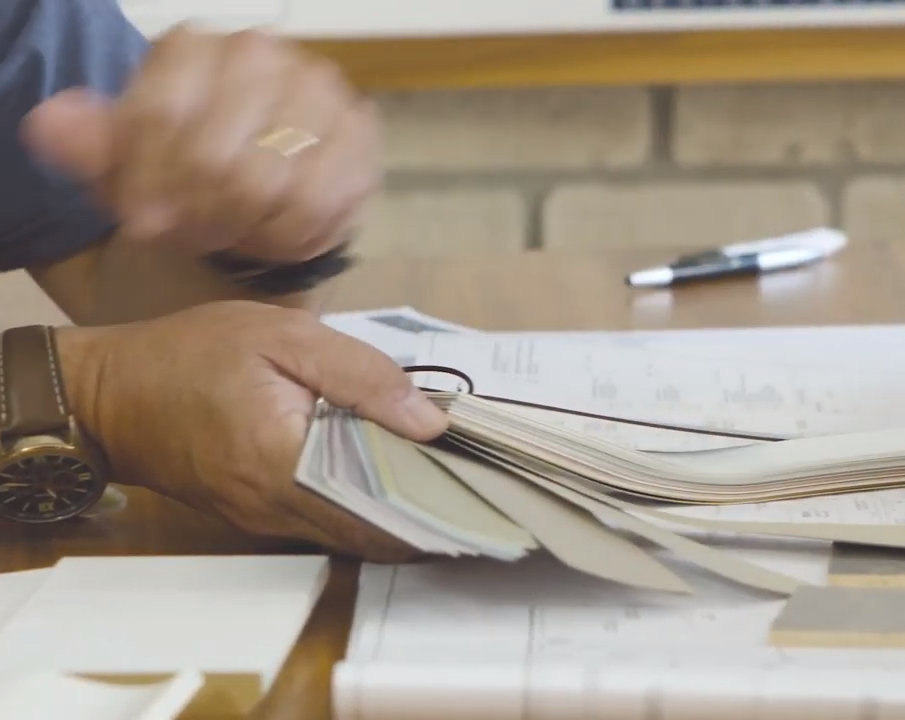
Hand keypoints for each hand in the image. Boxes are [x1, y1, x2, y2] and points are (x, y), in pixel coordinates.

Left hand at [22, 24, 378, 262]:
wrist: (257, 178)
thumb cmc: (182, 171)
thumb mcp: (121, 161)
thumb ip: (87, 144)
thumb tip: (52, 124)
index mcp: (191, 46)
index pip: (161, 119)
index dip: (148, 185)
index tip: (142, 223)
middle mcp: (261, 52)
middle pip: (218, 161)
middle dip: (199, 216)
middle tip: (193, 235)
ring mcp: (319, 88)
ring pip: (271, 187)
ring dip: (245, 230)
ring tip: (233, 235)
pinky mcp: (360, 133)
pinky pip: (322, 204)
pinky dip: (293, 236)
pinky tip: (276, 236)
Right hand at [59, 301, 446, 560]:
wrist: (110, 392)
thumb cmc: (193, 353)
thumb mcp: (283, 337)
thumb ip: (362, 375)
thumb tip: (431, 421)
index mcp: (286, 464)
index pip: (385, 504)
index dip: (441, 499)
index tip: (487, 481)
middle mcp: (278, 510)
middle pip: (377, 531)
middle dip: (433, 513)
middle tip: (481, 483)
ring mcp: (267, 521)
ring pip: (355, 534)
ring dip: (403, 515)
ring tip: (451, 480)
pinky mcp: (260, 517)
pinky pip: (327, 524)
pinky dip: (367, 508)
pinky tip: (396, 478)